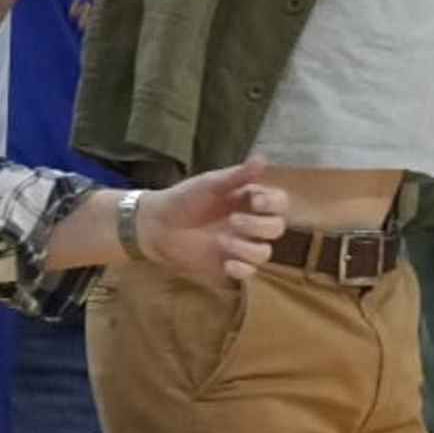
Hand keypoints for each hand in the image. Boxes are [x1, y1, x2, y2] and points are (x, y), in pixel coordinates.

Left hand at [133, 161, 287, 282]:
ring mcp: (241, 247)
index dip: (274, 204)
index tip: (256, 202)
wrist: (154, 226)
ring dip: (248, 248)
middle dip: (259, 226)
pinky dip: (242, 270)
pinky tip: (227, 264)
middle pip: (277, 228)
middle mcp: (250, 225)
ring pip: (265, 253)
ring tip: (222, 242)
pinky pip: (248, 273)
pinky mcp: (228, 266)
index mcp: (250, 202)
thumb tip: (262, 159)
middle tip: (233, 221)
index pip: (280, 203)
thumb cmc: (182, 200)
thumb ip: (237, 176)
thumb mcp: (209, 184)